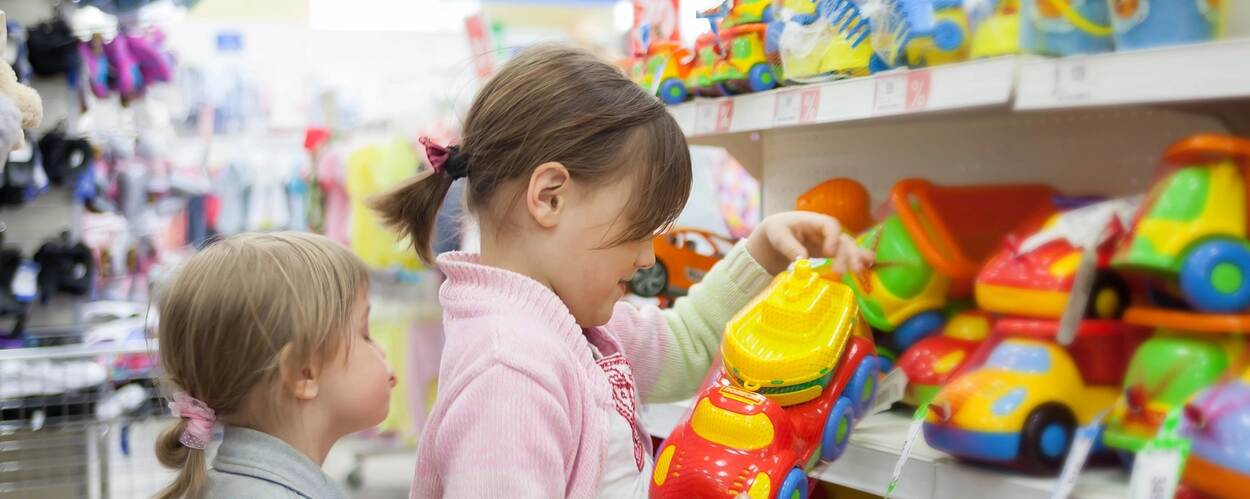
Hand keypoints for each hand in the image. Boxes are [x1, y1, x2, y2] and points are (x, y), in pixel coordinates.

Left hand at [746, 212, 873, 274]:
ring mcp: (829, 241)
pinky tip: (866, 268)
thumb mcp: (778, 235)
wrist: (774, 235)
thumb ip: (789, 246)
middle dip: (849, 254)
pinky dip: (854, 261)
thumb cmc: (777, 230)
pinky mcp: (829, 252)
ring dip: (855, 259)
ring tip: (860, 270)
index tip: (829, 253)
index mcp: (813, 221)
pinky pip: (844, 256)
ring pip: (847, 248)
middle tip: (851, 270)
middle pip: (842, 239)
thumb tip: (803, 259)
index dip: (833, 238)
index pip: (829, 225)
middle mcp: (825, 231)